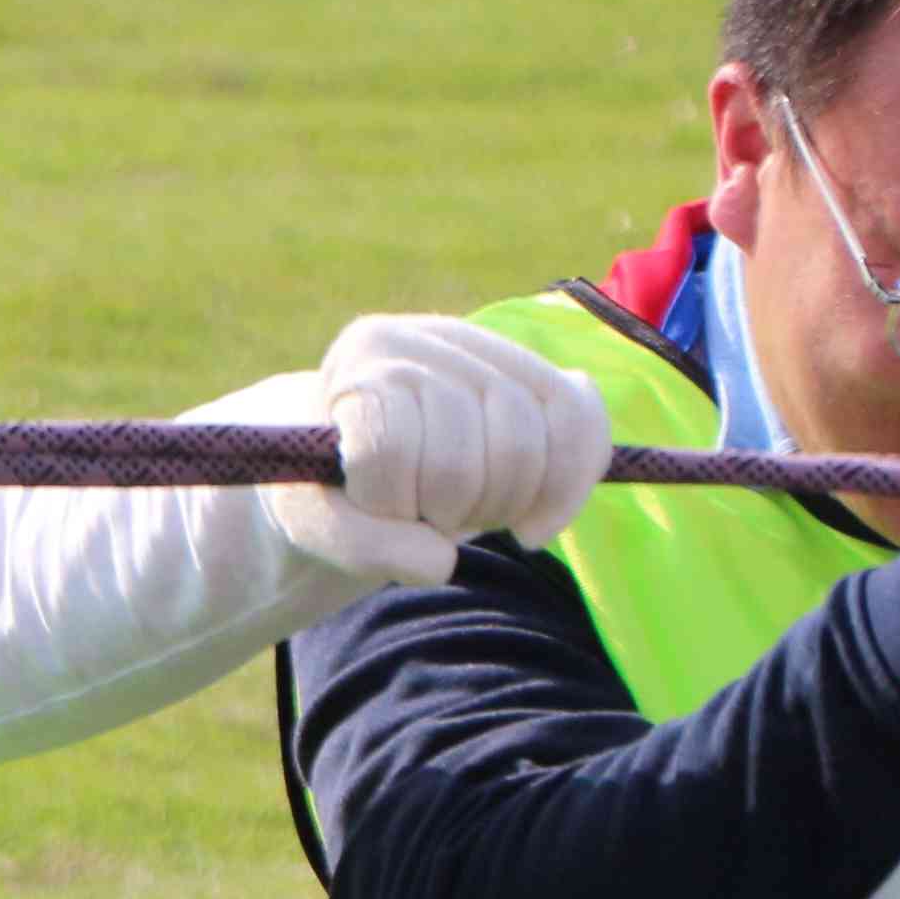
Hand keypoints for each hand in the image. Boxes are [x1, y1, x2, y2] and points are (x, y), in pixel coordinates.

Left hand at [262, 316, 617, 588]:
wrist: (360, 459)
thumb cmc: (333, 485)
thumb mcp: (317, 522)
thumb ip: (360, 546)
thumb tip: (441, 562)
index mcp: (362, 357)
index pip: (389, 450)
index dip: (392, 503)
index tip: (380, 512)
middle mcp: (426, 336)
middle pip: (462, 452)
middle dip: (449, 510)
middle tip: (431, 518)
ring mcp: (488, 349)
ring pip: (526, 442)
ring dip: (501, 504)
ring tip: (469, 510)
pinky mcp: (538, 374)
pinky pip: (583, 422)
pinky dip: (568, 484)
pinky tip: (536, 522)